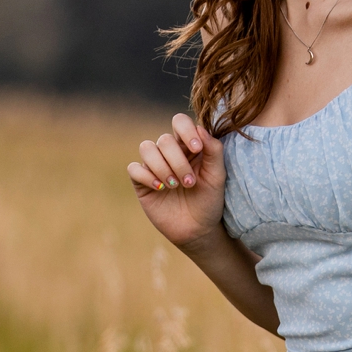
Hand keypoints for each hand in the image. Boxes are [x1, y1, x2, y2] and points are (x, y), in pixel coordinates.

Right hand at [126, 112, 226, 252]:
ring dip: (161, 166)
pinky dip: (146, 176)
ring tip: (174, 185)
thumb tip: (200, 128)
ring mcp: (154, 166)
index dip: (186, 130)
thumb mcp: (217, 176)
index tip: (197, 149)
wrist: (198, 229)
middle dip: (178, 161)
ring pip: (147, 148)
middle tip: (189, 182)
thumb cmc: (209, 200)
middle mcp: (170, 152)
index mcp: (188, 145)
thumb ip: (214, 150)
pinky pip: (134, 169)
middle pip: (164, 139)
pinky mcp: (141, 182)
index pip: (180, 122)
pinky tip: (160, 188)